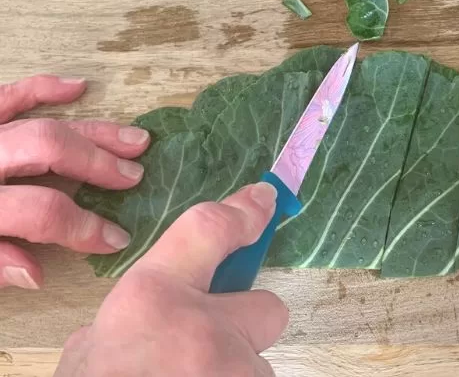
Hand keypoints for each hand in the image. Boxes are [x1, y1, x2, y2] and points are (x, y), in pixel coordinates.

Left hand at [0, 75, 149, 289]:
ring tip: (135, 139)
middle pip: (47, 150)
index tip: (116, 238)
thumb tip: (37, 272)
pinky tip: (77, 86)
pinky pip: (5, 95)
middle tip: (134, 177)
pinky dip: (41, 87)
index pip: (41, 212)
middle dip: (98, 165)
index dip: (84, 228)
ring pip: (39, 122)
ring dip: (92, 130)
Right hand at [55, 183, 287, 376]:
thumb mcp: (88, 355)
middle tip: (211, 351)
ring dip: (233, 376)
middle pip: (267, 308)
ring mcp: (238, 373)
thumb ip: (128, 323)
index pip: (209, 230)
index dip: (242, 213)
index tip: (265, 202)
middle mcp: (207, 332)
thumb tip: (151, 320)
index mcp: (152, 302)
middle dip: (247, 326)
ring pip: (257, 366)